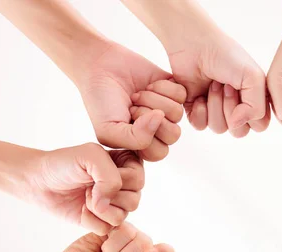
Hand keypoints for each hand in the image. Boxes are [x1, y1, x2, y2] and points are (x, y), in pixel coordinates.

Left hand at [28, 143, 143, 235]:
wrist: (39, 181)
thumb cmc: (64, 164)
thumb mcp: (91, 156)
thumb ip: (111, 177)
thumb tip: (106, 206)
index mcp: (128, 165)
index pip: (138, 180)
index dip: (117, 179)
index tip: (96, 172)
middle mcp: (126, 186)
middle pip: (134, 201)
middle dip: (106, 195)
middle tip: (87, 186)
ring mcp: (115, 205)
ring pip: (122, 217)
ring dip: (98, 209)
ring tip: (84, 197)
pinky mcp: (102, 222)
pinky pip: (108, 229)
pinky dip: (91, 221)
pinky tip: (81, 210)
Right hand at [79, 41, 185, 159]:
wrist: (100, 68)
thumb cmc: (102, 102)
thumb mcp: (108, 130)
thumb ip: (135, 138)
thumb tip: (160, 118)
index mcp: (144, 145)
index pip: (159, 152)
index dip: (145, 135)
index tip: (127, 121)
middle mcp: (159, 130)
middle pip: (173, 135)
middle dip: (149, 117)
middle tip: (133, 107)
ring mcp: (167, 110)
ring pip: (177, 113)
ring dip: (153, 100)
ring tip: (137, 95)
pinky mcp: (173, 91)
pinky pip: (181, 94)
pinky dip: (162, 87)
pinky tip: (148, 85)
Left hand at [163, 17, 269, 136]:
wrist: (195, 45)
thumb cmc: (226, 56)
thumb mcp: (253, 77)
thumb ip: (256, 107)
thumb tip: (237, 124)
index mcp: (255, 101)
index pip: (259, 125)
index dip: (250, 112)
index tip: (242, 88)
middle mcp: (237, 109)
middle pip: (239, 132)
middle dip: (230, 108)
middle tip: (224, 86)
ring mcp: (216, 112)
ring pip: (219, 129)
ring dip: (215, 105)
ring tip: (212, 85)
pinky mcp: (196, 112)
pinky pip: (200, 126)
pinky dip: (199, 111)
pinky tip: (198, 95)